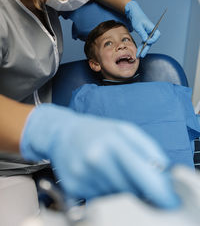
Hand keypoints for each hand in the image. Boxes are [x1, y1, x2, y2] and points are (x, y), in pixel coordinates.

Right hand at [21, 103, 178, 208]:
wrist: (62, 133)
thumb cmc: (97, 131)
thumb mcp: (124, 129)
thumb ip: (147, 148)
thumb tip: (164, 172)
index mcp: (112, 141)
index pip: (143, 173)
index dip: (159, 191)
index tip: (170, 201)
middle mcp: (96, 158)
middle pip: (131, 189)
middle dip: (141, 189)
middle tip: (141, 183)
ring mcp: (83, 174)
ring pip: (116, 196)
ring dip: (122, 189)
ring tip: (113, 171)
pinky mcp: (73, 187)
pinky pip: (100, 198)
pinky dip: (106, 191)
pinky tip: (100, 176)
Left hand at [125, 1, 159, 56]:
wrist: (133, 14)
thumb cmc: (137, 18)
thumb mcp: (139, 26)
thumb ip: (142, 33)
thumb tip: (146, 41)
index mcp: (152, 28)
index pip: (156, 35)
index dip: (153, 40)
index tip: (147, 42)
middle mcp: (151, 31)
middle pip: (151, 42)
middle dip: (146, 49)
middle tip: (142, 55)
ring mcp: (148, 34)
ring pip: (147, 43)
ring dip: (143, 49)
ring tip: (138, 55)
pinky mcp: (144, 35)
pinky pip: (143, 42)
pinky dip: (141, 47)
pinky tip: (138, 51)